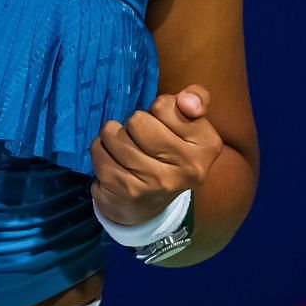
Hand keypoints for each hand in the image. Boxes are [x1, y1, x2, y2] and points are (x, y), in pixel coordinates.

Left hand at [89, 84, 223, 227]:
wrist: (151, 206)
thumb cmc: (171, 151)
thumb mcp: (191, 123)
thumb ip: (196, 99)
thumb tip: (187, 100)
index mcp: (207, 146)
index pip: (163, 106)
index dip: (157, 110)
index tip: (164, 126)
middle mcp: (186, 168)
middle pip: (137, 121)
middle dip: (134, 124)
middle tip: (142, 138)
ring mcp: (155, 183)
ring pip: (114, 134)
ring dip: (113, 136)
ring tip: (125, 148)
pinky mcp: (126, 191)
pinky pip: (98, 150)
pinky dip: (100, 149)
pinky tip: (112, 160)